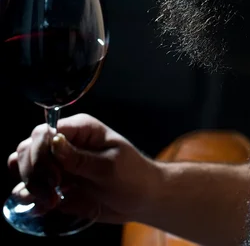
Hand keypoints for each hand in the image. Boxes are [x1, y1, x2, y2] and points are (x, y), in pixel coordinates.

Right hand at [7, 113, 159, 223]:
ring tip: (49, 202)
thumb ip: (79, 158)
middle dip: (33, 173)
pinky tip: (43, 208)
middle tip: (52, 195)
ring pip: (22, 166)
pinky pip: (29, 187)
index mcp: (80, 129)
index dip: (41, 155)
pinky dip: (29, 198)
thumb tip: (53, 141)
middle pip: (27, 148)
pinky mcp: (55, 184)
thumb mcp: (110, 167)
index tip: (56, 178)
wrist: (141, 199)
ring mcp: (57, 163)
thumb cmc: (132, 176)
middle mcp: (64, 143)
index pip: (43, 133)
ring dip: (29, 186)